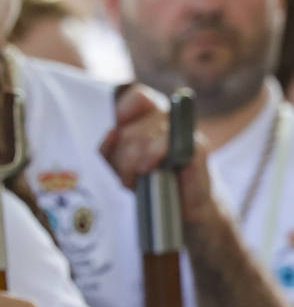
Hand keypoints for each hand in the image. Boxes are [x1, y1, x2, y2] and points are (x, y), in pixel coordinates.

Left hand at [100, 83, 216, 223]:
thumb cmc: (151, 183)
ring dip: (132, 162)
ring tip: (135, 179)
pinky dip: (152, 157)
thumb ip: (109, 149)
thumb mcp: (121, 166)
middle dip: (122, 155)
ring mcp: (184, 132)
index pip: (139, 97)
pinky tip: (148, 170)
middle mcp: (169, 120)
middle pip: (133, 126)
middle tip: (126, 176)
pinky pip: (167, 143)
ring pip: (145, 136)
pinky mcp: (197, 147)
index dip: (124, 110)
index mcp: (150, 118)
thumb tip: (112, 132)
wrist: (183, 209)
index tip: (118, 128)